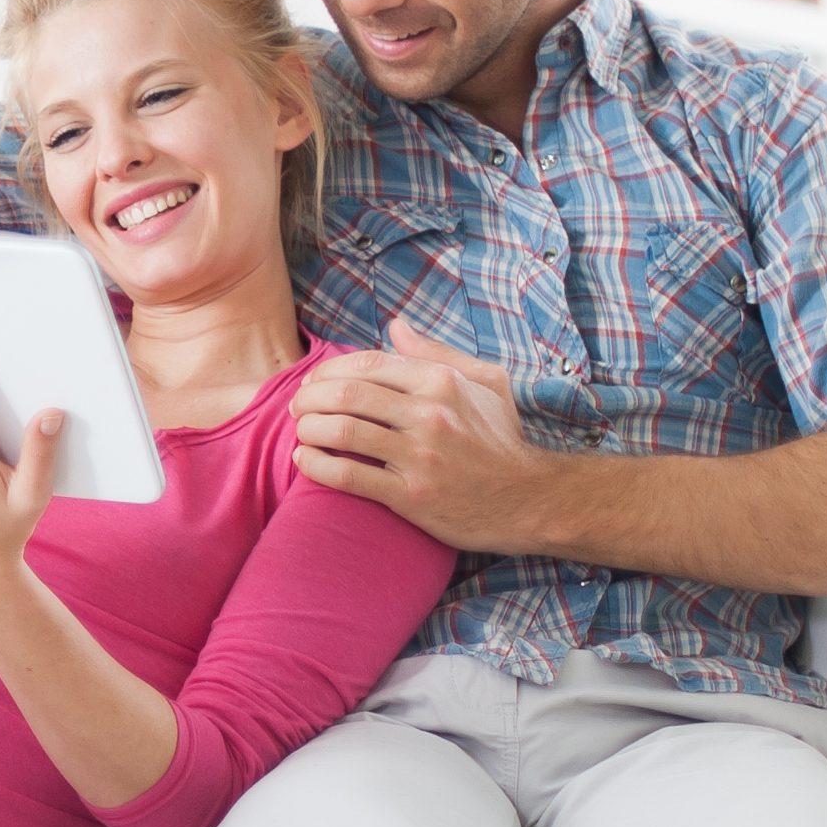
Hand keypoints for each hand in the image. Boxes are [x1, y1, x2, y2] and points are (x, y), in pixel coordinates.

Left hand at [292, 323, 570, 551]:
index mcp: (442, 383)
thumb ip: (437, 353)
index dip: (329, 371)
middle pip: (346, 394)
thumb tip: (397, 326)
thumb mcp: (486, 384)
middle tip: (297, 407)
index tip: (314, 383)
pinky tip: (306, 461)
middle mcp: (430, 415)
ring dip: (308, 429)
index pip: (367, 363)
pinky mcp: (411, 496)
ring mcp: (420, 456)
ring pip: (342, 431)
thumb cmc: (502, 440)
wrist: (528, 500)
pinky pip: (349, 476)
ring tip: (300, 433)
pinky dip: (317, 465)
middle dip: (309, 398)